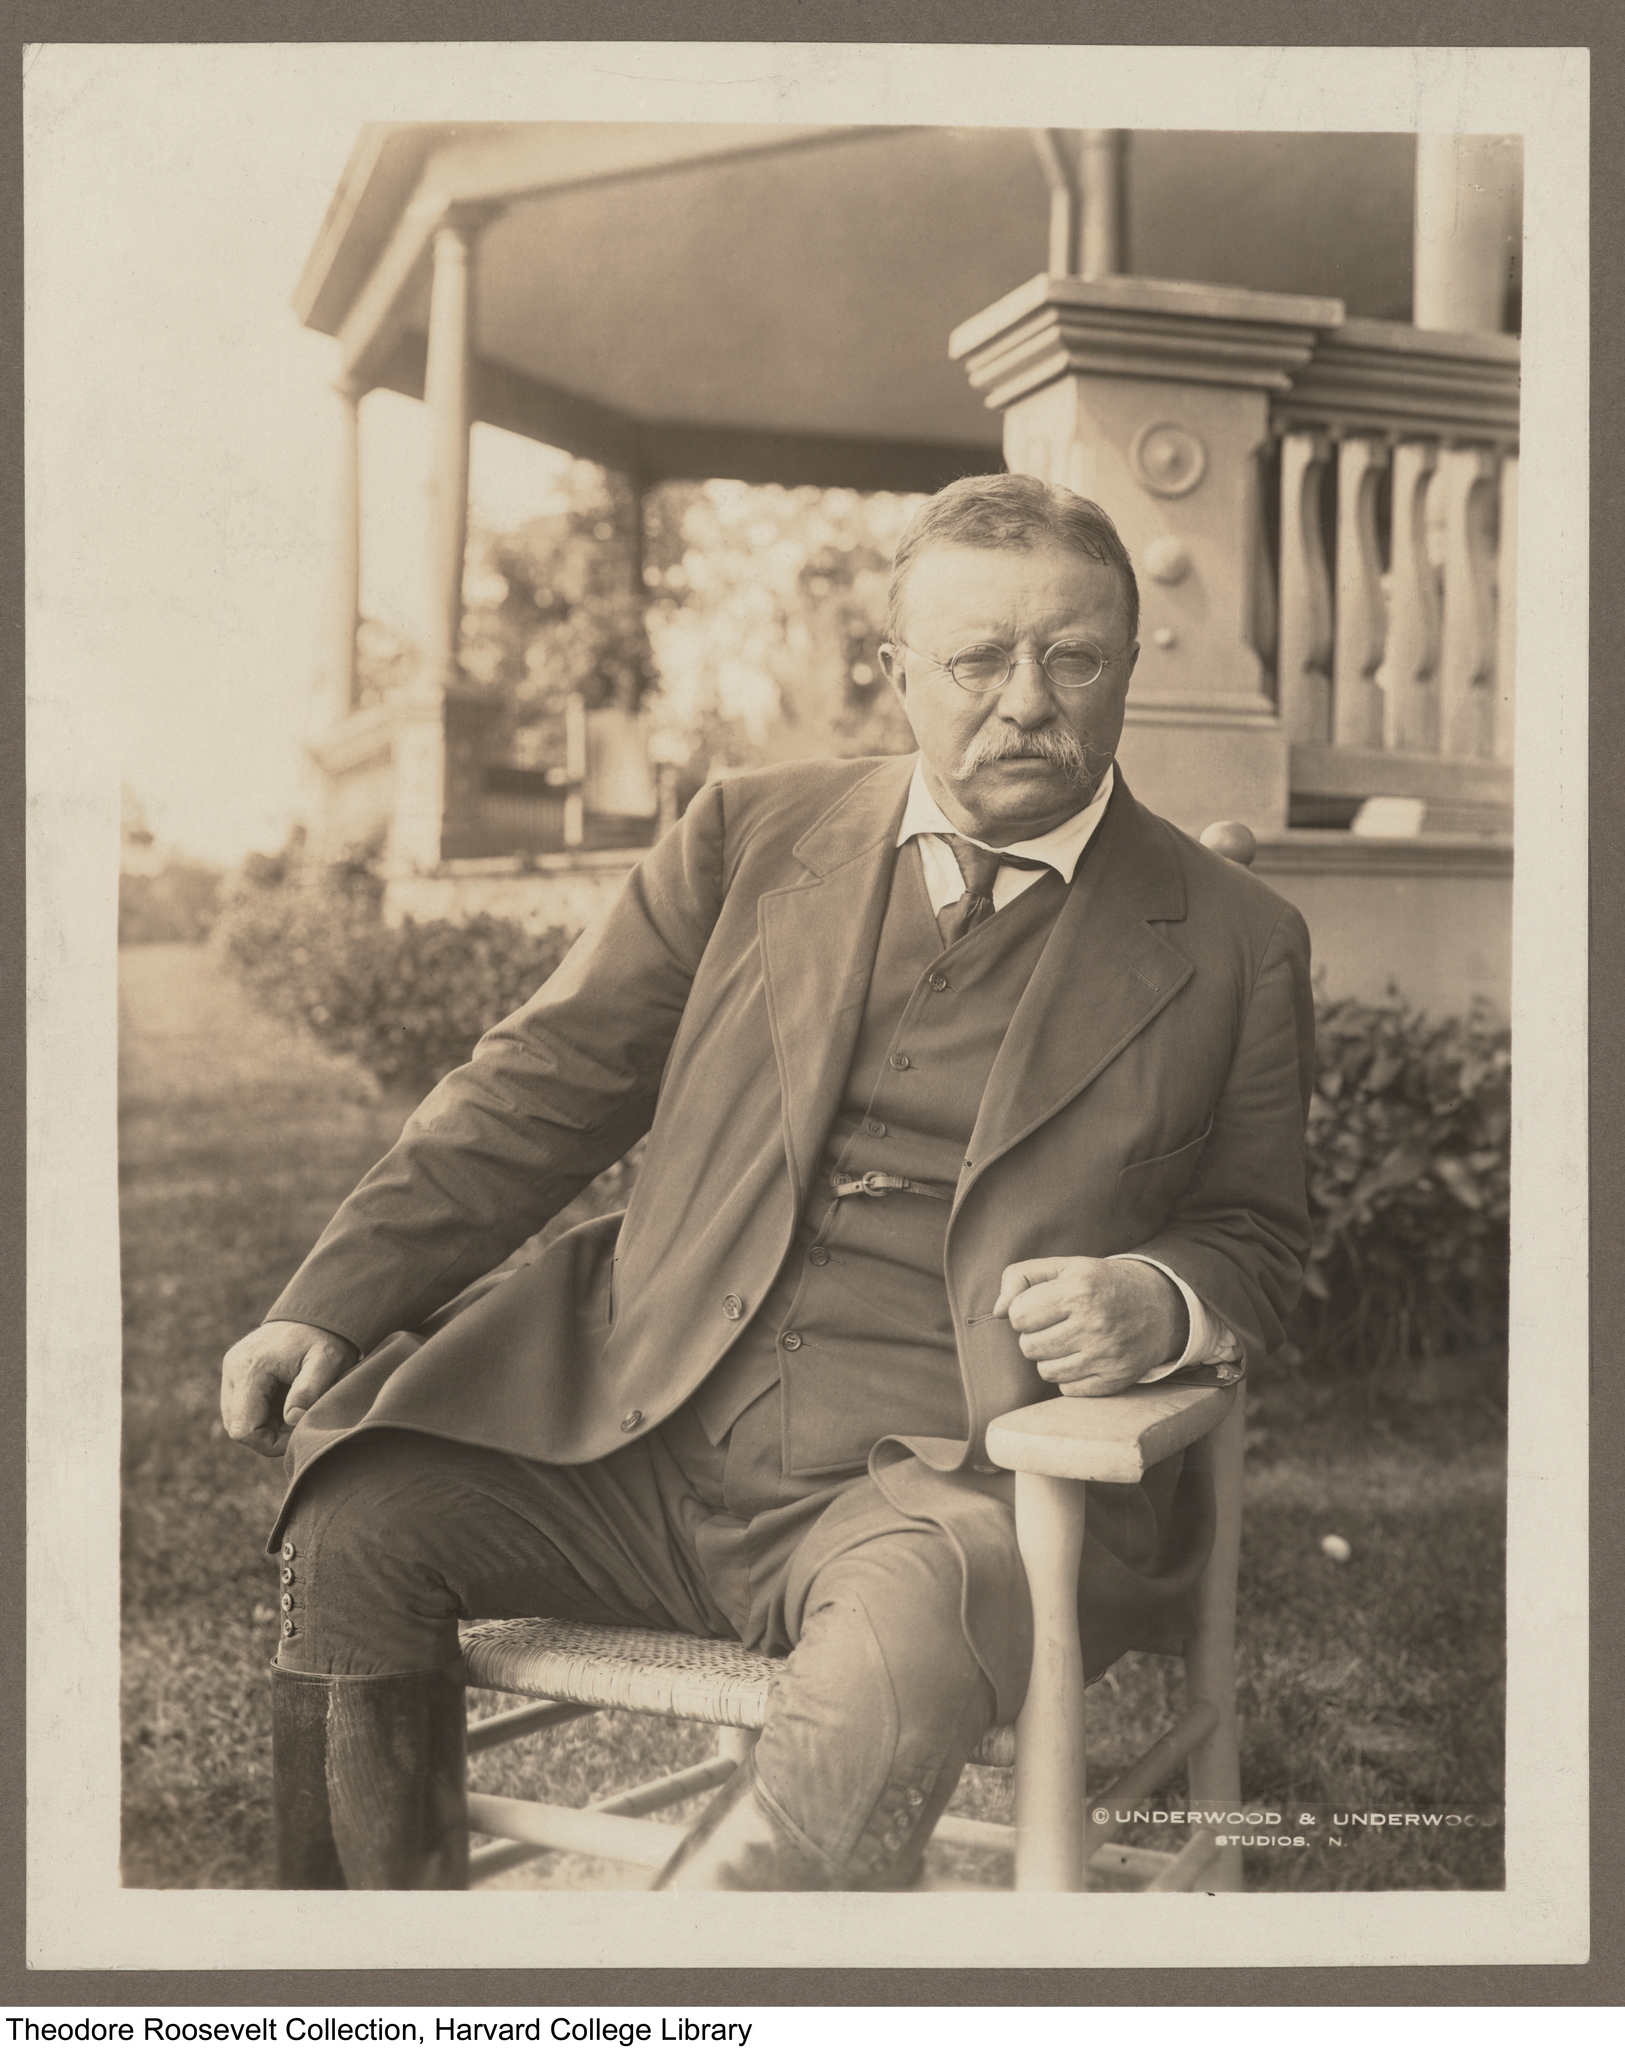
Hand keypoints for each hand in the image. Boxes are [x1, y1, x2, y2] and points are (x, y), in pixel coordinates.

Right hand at [220, 1320, 359, 1456]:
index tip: (298, 1433)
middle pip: (236, 1427)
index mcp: (251, 1368)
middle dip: (267, 1436)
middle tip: (299, 1424)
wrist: (317, 1310)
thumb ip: (310, 1389)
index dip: (270, 1443)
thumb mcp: (328, 1361)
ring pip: (236, 1419)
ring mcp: (231, 1369)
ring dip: (264, 1425)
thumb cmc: (325, 1337)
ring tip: (295, 1411)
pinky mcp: (236, 1370)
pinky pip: (240, 1406)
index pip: (244, 1429)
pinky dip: (261, 1413)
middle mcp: (233, 1368)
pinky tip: (286, 1404)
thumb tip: (293, 1419)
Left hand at [993, 1257, 1184, 1397]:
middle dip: (1035, 1335)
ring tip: (1070, 1339)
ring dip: (1050, 1356)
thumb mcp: (1063, 1267)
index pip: (1018, 1316)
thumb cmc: (1100, 1283)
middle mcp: (1094, 1323)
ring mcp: (1106, 1355)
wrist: (1159, 1305)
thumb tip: (997, 1311)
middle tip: (1058, 1323)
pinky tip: (1085, 1355)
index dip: (1024, 1310)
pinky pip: (1066, 1388)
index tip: (1042, 1305)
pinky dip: (1069, 1375)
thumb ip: (1020, 1278)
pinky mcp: (1115, 1379)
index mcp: (1079, 1290)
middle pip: (1028, 1346)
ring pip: (1044, 1371)